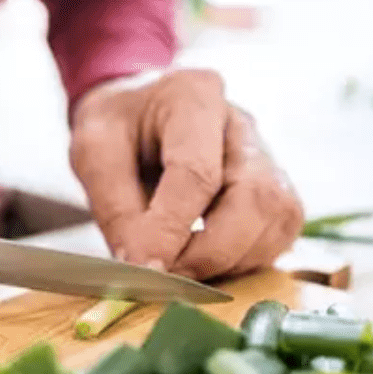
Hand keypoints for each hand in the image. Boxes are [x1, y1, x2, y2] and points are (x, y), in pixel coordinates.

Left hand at [70, 68, 303, 280]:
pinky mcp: (277, 192)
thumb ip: (115, 208)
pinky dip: (243, 261)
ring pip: (276, 221)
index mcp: (194, 98)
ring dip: (230, 261)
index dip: (172, 228)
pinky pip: (279, 236)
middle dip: (212, 252)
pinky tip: (205, 260)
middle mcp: (243, 125)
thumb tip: (143, 266)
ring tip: (180, 267)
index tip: (146, 269)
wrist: (139, 114)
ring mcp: (269, 157)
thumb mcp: (94, 153)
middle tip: (166, 276)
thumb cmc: (117, 129)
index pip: (196, 172)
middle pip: (255, 197)